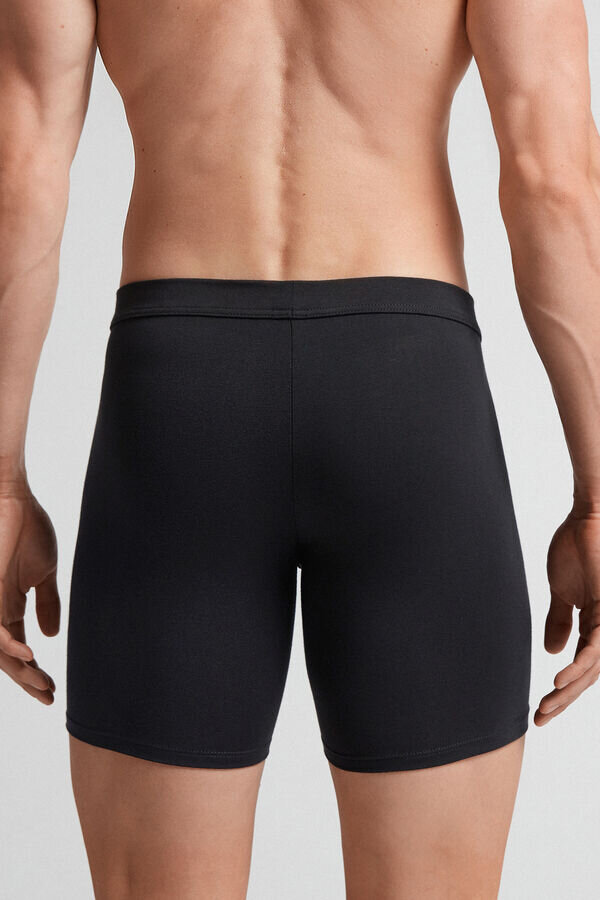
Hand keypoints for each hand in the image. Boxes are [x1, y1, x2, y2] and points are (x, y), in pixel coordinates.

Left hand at [0, 483, 58, 703]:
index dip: (33, 671)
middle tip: (49, 695)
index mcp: (8, 606)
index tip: (52, 688)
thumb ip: (47, 603)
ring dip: (21, 670)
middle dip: (27, 680)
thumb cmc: (28, 528)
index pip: (19, 648)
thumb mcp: (45, 572)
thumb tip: (51, 636)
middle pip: (7, 657)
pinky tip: (30, 656)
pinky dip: (11, 645)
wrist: (14, 499)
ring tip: (42, 682)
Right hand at [535, 504, 599, 724]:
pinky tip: (561, 679)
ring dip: (570, 690)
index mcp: (594, 625)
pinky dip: (579, 665)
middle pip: (589, 675)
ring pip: (594, 668)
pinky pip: (596, 647)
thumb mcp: (561, 592)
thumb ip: (560, 621)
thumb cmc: (576, 547)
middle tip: (540, 717)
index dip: (563, 692)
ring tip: (547, 706)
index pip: (581, 668)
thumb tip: (552, 652)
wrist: (587, 518)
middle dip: (564, 700)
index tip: (540, 709)